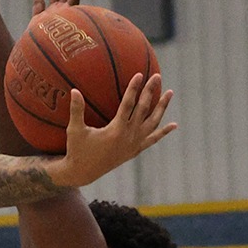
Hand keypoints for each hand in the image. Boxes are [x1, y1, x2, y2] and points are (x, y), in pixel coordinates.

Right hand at [52, 74, 176, 187]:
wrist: (83, 173)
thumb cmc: (77, 150)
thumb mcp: (75, 130)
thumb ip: (76, 110)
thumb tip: (74, 90)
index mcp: (115, 131)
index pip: (128, 104)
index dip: (134, 88)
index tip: (140, 74)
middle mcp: (129, 137)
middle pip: (144, 109)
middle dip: (150, 91)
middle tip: (157, 76)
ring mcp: (134, 145)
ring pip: (153, 123)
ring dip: (162, 107)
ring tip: (170, 92)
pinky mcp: (135, 151)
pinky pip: (152, 139)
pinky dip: (163, 132)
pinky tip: (173, 125)